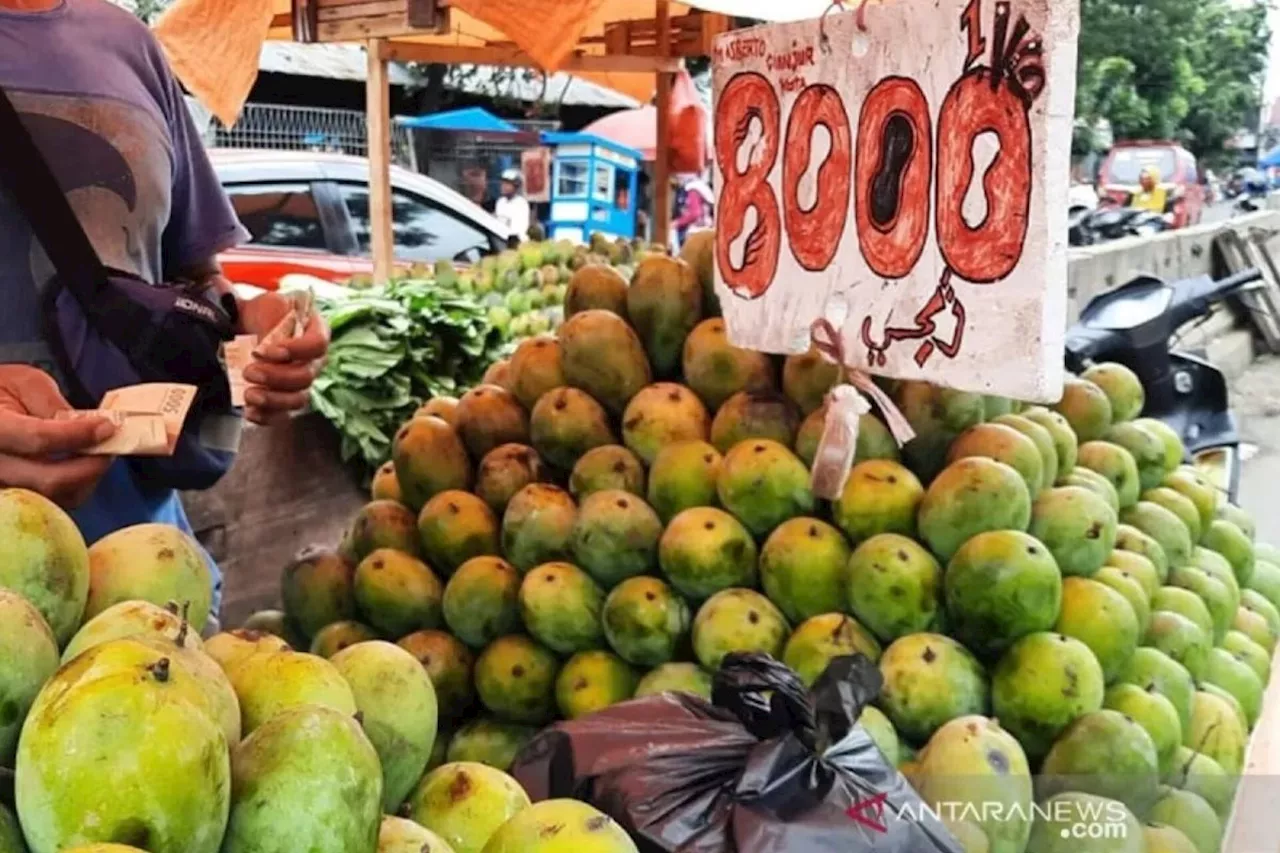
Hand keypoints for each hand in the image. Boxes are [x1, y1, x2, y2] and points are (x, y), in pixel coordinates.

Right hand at [0, 365, 115, 506]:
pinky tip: (80, 469)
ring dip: (85, 481)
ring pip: (53, 499)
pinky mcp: (12, 498)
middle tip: (111, 447)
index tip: (107, 426)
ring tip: (96, 456)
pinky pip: (49, 505)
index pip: (38, 439)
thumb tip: (89, 426)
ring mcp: (2, 485)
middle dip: (91, 466)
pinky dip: (72, 490)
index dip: (78, 435)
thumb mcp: (24, 383)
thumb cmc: (0, 391)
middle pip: (49, 480)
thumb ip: (53, 405)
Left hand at [237, 292, 329, 425]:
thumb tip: (271, 339)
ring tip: (249, 394)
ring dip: (272, 400)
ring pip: (298, 400)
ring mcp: (300, 383)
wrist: (242, 326)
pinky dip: (266, 416)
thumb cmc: (261, 312)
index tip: (265, 351)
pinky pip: (282, 415)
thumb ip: (275, 316)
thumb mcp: (270, 303)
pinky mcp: (284, 399)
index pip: (318, 345)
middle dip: (276, 377)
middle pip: (306, 377)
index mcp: (316, 333)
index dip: (296, 350)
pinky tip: (249, 411)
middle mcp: (314, 361)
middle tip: (249, 371)